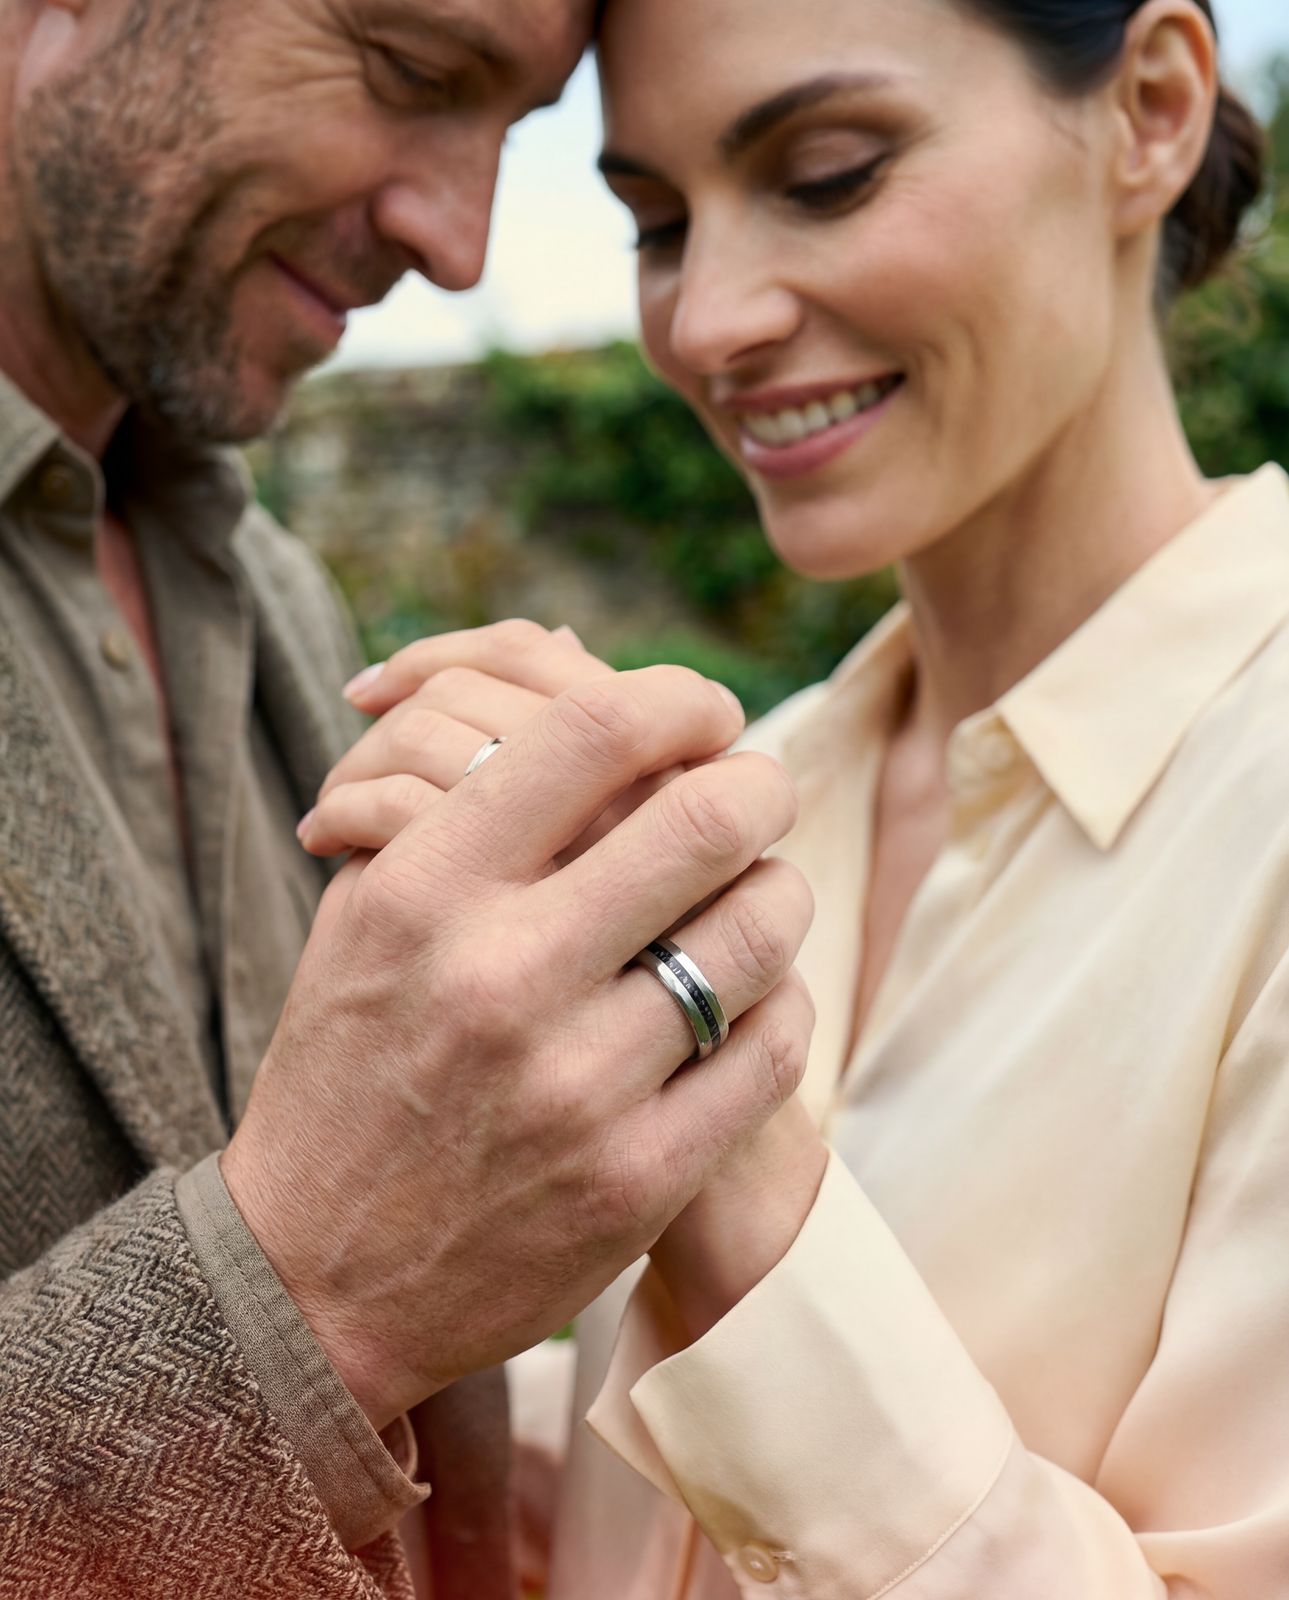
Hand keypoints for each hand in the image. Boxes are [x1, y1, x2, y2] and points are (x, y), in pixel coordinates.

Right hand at [222, 665, 814, 1428]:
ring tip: (754, 895)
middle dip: (758, 784)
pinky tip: (747, 997)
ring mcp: (577, 1087)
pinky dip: (777, 1003)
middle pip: (708, 819)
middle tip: (758, 791)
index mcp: (424, 892)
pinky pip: (771, 1049)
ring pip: (759, 931)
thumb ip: (464, 803)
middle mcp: (501, 978)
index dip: (679, 700)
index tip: (705, 713)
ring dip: (775, 893)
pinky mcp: (637, 1181)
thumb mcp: (366, 918)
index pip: (592, 733)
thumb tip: (595, 682)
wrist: (313, 1277)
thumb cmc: (349, 1067)